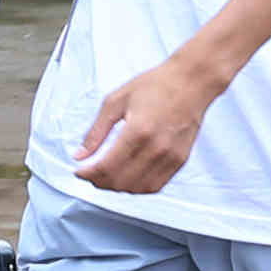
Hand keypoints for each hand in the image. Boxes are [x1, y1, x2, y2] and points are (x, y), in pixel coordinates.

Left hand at [72, 47, 227, 195]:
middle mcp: (156, 147)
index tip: (78, 171)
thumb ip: (96, 131)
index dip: (88, 174)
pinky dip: (137, 188)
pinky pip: (156, 186)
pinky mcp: (180, 160)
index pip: (106, 167)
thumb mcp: (116, 101)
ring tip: (106, 178)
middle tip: (90, 175)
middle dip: (99, 182)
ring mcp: (170, 157)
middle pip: (120, 181)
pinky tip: (128, 178)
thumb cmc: (155, 86)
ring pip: (137, 188)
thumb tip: (80, 155)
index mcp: (137, 130)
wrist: (191, 82)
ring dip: (117, 188)